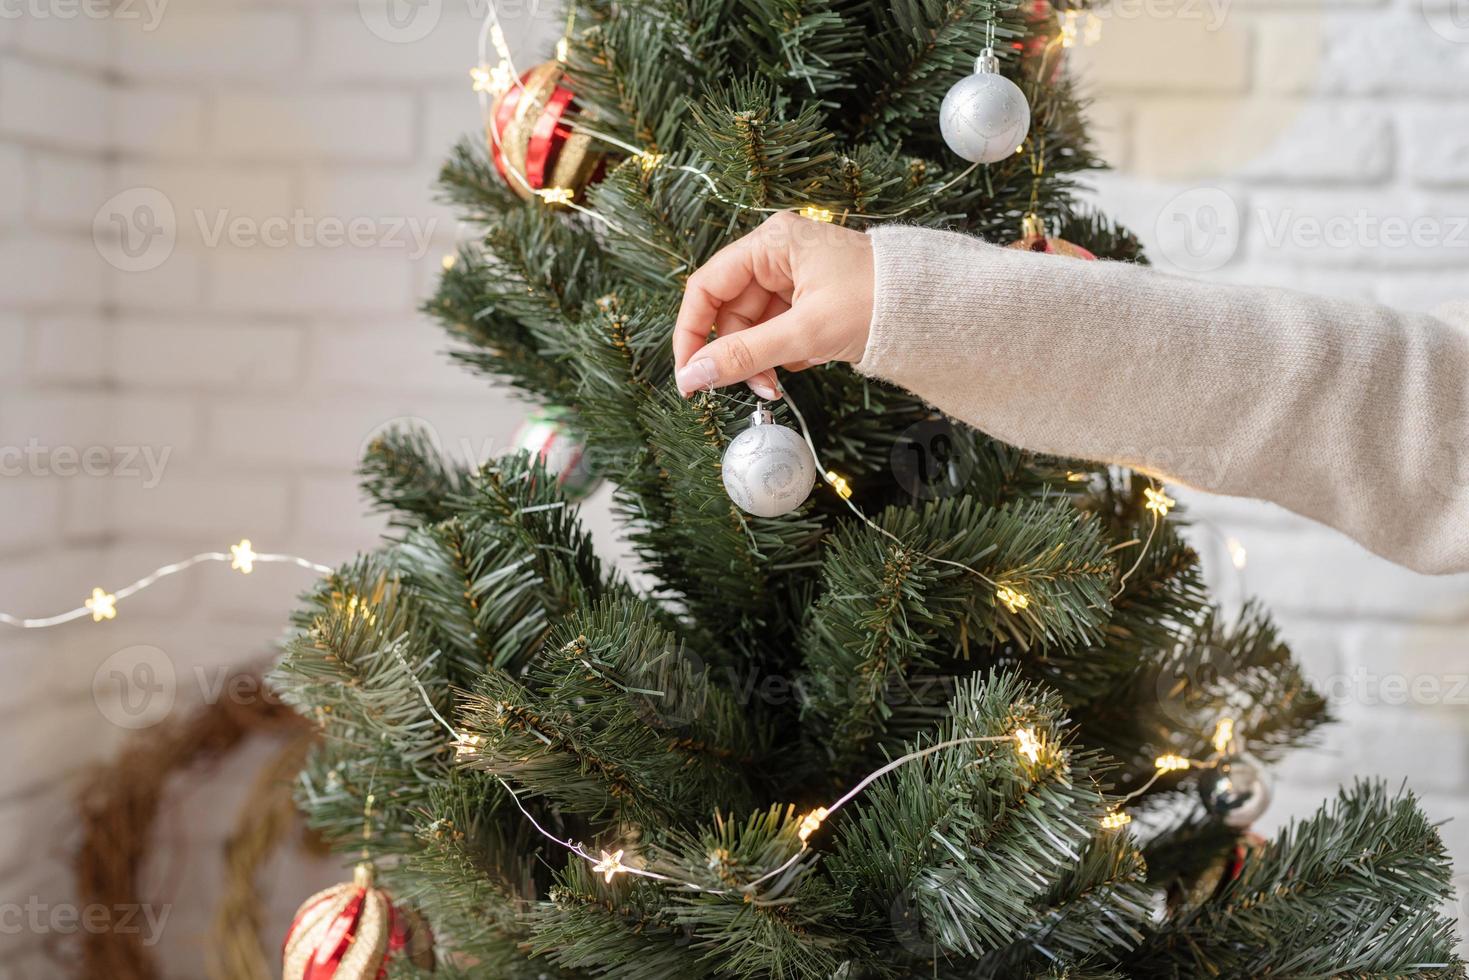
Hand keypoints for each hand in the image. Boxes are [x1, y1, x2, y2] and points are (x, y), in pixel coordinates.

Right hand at [673, 211, 874, 399]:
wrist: (937, 309)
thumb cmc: (877, 303)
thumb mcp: (804, 333)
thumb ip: (744, 355)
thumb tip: (692, 376)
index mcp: (771, 243)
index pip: (707, 287)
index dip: (691, 332)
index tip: (688, 375)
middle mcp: (779, 255)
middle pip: (730, 311)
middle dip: (737, 354)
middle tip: (755, 387)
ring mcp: (796, 279)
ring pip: (755, 326)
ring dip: (762, 360)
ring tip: (778, 383)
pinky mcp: (813, 302)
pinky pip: (780, 332)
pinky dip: (784, 355)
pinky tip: (806, 363)